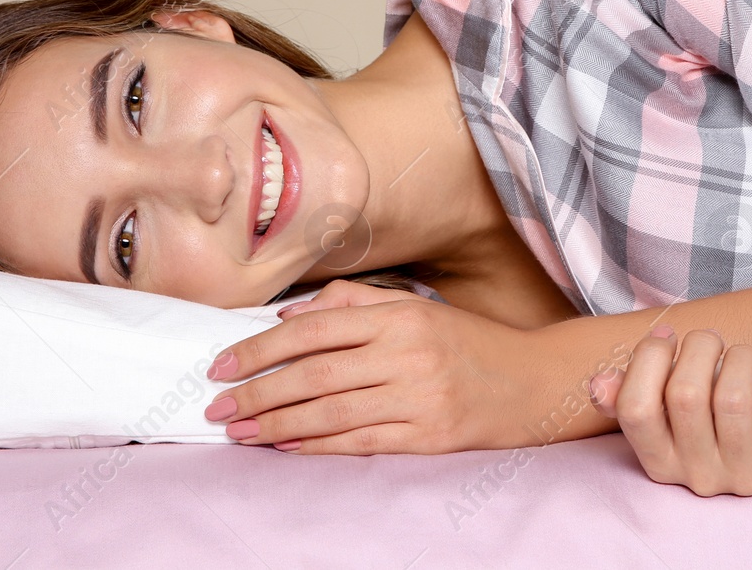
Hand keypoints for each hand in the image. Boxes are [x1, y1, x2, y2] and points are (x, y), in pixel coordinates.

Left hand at [202, 279, 540, 454]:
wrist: (535, 381)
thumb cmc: (468, 343)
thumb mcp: (417, 308)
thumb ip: (355, 304)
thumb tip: (289, 317)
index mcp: (400, 315)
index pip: (313, 329)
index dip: (260, 348)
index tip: (221, 364)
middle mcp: (408, 353)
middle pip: (314, 374)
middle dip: (257, 392)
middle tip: (216, 407)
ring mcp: (419, 397)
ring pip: (331, 413)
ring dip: (277, 425)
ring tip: (239, 433)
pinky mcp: (430, 436)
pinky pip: (361, 443)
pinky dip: (318, 447)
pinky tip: (287, 447)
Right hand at [588, 324, 751, 496]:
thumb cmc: (727, 403)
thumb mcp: (676, 398)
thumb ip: (633, 391)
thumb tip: (600, 386)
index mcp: (661, 462)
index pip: (636, 410)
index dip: (648, 358)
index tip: (666, 337)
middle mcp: (699, 479)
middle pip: (684, 396)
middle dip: (699, 347)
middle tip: (711, 340)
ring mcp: (746, 480)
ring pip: (733, 397)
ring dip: (740, 357)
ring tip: (744, 356)